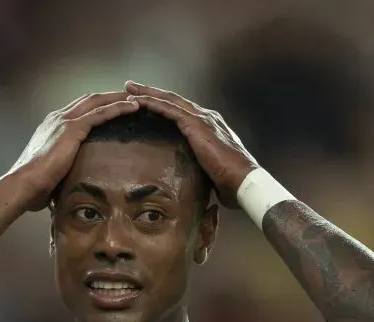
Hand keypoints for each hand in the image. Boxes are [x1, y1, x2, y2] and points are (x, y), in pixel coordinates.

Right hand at [8, 92, 138, 211]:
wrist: (23, 183)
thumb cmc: (35, 184)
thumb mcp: (52, 169)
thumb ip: (63, 166)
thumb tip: (72, 178)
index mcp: (52, 125)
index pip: (79, 109)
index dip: (97, 105)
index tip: (113, 106)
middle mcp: (57, 117)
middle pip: (90, 99)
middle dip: (111, 96)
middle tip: (130, 97)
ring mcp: (64, 121)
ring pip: (97, 102)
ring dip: (118, 99)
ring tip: (137, 99)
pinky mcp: (71, 128)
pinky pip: (100, 113)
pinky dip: (117, 108)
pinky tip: (132, 108)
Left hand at [124, 82, 256, 208]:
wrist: (244, 182)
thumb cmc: (232, 183)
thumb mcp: (213, 171)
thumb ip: (201, 166)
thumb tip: (192, 177)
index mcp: (211, 127)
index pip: (183, 111)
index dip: (165, 105)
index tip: (148, 102)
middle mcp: (207, 117)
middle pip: (174, 100)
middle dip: (152, 92)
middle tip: (132, 86)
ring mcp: (202, 119)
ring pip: (169, 100)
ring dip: (147, 93)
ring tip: (128, 88)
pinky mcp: (196, 125)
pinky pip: (169, 109)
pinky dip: (152, 103)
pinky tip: (137, 101)